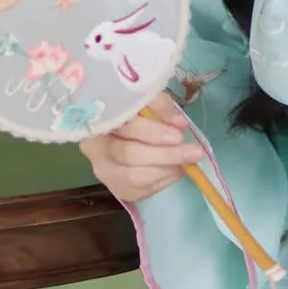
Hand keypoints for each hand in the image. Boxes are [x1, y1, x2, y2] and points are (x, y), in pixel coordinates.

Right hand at [78, 89, 196, 202]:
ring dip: (165, 170)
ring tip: (188, 161)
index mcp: (96, 120)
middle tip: (193, 151)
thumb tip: (178, 124)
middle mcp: (94, 149)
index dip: (152, 132)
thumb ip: (159, 105)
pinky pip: (140, 191)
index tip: (179, 132)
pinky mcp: (116, 187)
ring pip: (133, 177)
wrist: (122, 125)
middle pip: (128, 155)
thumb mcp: (144, 98)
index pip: (123, 128)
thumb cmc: (134, 107)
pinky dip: (162, 181)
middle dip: (165, 154)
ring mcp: (103, 171)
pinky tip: (177, 170)